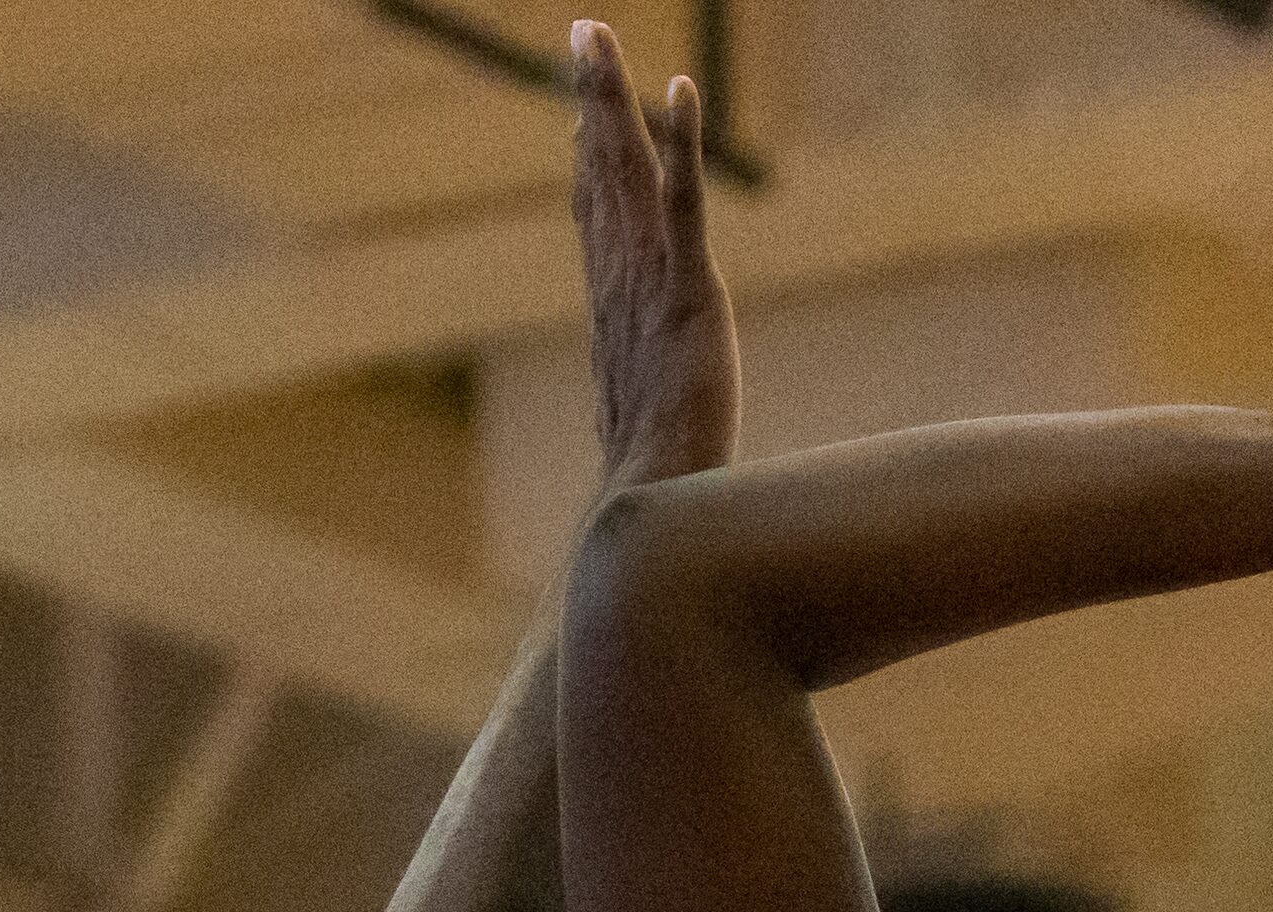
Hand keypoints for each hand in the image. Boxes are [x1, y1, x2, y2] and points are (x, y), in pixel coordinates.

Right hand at [572, 20, 740, 491]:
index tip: (584, 111)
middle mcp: (621, 284)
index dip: (590, 159)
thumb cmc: (651, 485)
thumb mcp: (639, 434)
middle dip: (591, 100)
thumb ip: (631, 413)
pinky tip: (681, 89)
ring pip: (626, 173)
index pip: (596, 218)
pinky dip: (682, 143)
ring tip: (599, 41)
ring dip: (613, 100)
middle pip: (601, 174)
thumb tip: (623, 443)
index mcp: (613, 310)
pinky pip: (685, 203)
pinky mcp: (689, 291)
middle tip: (583, 36)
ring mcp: (651, 284)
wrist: (652, 504)